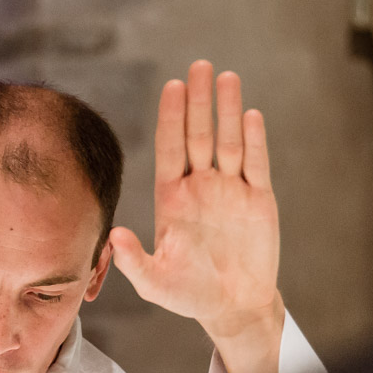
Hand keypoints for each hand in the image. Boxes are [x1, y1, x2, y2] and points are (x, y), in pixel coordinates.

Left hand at [111, 61, 283, 346]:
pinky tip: (252, 115)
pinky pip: (256, 164)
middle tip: (199, 65)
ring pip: (229, 141)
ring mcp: (230, 189)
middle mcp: (200, 186)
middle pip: (198, 135)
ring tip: (227, 77)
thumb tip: (114, 237)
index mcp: (172, 197)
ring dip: (228, 110)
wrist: (233, 306)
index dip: (171, 117)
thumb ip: (133, 261)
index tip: (172, 86)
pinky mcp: (258, 200)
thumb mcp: (156, 282)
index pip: (170, 148)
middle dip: (198, 101)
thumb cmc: (189, 294)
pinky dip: (255, 140)